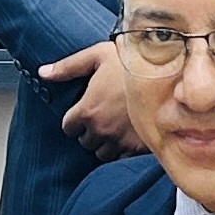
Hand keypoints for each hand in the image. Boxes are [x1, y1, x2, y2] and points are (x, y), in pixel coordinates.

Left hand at [39, 41, 146, 161]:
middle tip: (102, 118)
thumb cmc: (132, 61)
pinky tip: (130, 136)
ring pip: (103, 153)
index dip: (75, 120)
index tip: (85, 112)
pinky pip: (123, 158)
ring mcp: (120, 141)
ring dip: (106, 143)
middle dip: (90, 132)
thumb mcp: (97, 56)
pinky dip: (124, 150)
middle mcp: (101, 130)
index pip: (69, 128)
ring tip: (115, 128)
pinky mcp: (139, 149)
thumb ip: (68, 67)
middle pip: (85, 142)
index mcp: (87, 110)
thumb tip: (42, 73)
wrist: (171, 74)